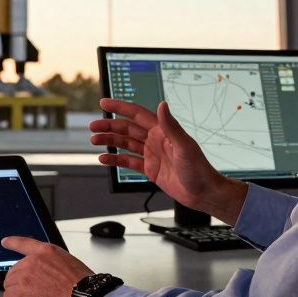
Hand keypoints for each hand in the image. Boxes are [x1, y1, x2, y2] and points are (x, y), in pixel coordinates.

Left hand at [1, 236, 93, 296]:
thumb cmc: (83, 285)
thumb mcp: (69, 262)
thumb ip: (52, 263)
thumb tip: (47, 271)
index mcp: (46, 252)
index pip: (24, 243)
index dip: (13, 242)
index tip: (5, 242)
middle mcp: (33, 261)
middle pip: (13, 270)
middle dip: (20, 282)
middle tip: (34, 292)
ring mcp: (25, 276)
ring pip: (9, 284)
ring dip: (17, 293)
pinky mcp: (21, 292)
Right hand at [90, 98, 248, 224]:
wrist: (204, 193)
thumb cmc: (199, 170)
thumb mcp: (184, 146)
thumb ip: (171, 125)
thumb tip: (162, 105)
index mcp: (163, 131)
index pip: (136, 114)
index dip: (120, 107)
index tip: (104, 103)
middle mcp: (156, 140)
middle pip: (127, 128)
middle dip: (109, 126)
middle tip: (93, 126)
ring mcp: (152, 154)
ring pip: (125, 144)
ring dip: (110, 141)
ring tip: (94, 140)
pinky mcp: (151, 169)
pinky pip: (129, 162)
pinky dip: (115, 160)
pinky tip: (104, 159)